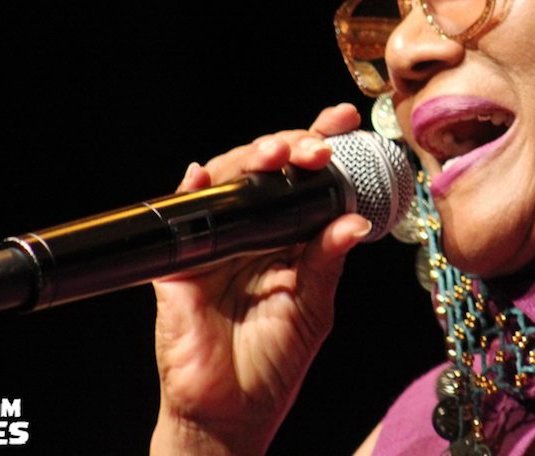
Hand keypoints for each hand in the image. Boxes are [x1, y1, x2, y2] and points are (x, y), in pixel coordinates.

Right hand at [149, 104, 367, 455]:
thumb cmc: (273, 362)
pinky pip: (180, 219)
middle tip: (318, 147)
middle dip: (291, 145)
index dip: (318, 144)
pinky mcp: (180, 263)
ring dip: (250, 159)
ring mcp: (214, 242)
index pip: (303, 179)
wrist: (231, 411)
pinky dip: (191, 192)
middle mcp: (250, 230)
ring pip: (226, 182)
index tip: (346, 122)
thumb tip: (354, 219)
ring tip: (278, 153)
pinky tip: (203, 175)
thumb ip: (327, 260)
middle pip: (264, 170)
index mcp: (286, 237)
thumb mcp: (313, 307)